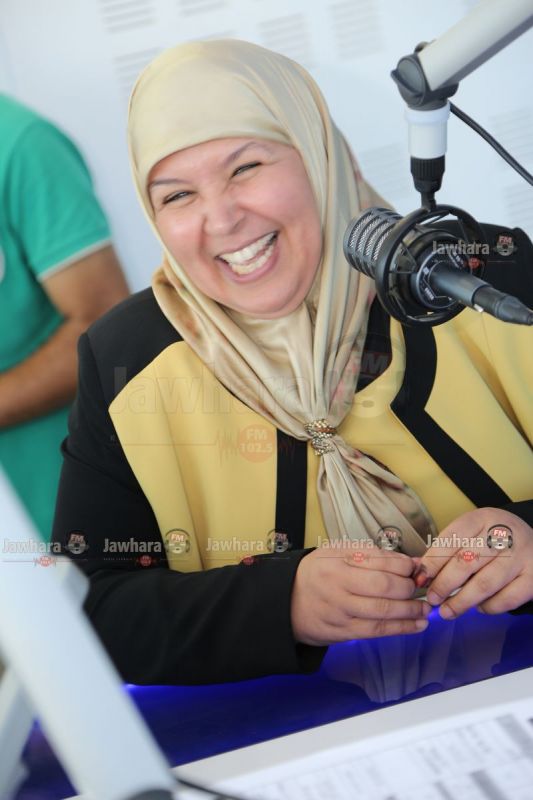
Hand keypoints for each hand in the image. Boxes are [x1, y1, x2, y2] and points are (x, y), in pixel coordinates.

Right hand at [290, 544, 430, 645]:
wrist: (286, 601)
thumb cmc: (317, 573)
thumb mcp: (337, 552)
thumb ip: (373, 555)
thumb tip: (409, 563)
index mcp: (338, 559)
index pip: (380, 560)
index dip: (404, 565)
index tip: (415, 569)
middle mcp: (339, 583)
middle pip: (384, 587)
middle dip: (409, 589)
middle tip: (421, 588)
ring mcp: (340, 609)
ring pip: (383, 611)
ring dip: (410, 611)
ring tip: (425, 609)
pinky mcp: (342, 631)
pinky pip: (377, 631)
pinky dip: (400, 628)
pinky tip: (416, 625)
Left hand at [414, 507, 532, 618]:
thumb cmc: (494, 539)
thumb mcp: (473, 532)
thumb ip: (449, 549)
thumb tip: (422, 574)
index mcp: (482, 518)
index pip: (451, 539)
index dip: (433, 561)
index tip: (420, 578)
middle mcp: (503, 535)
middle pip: (466, 562)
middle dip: (444, 584)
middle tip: (432, 598)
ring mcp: (520, 557)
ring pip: (485, 583)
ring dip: (462, 601)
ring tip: (447, 611)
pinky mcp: (532, 578)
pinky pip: (506, 599)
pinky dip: (489, 607)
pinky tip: (479, 607)